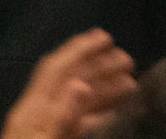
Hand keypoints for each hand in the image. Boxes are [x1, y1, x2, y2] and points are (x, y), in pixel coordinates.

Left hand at [0, 29, 137, 138]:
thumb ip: (64, 117)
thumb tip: (80, 83)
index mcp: (33, 110)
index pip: (57, 70)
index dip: (80, 50)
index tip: (106, 37)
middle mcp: (38, 115)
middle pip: (69, 82)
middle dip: (98, 68)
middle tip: (129, 60)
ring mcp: (44, 132)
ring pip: (76, 105)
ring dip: (103, 91)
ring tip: (132, 86)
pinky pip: (77, 127)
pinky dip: (97, 117)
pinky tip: (117, 118)